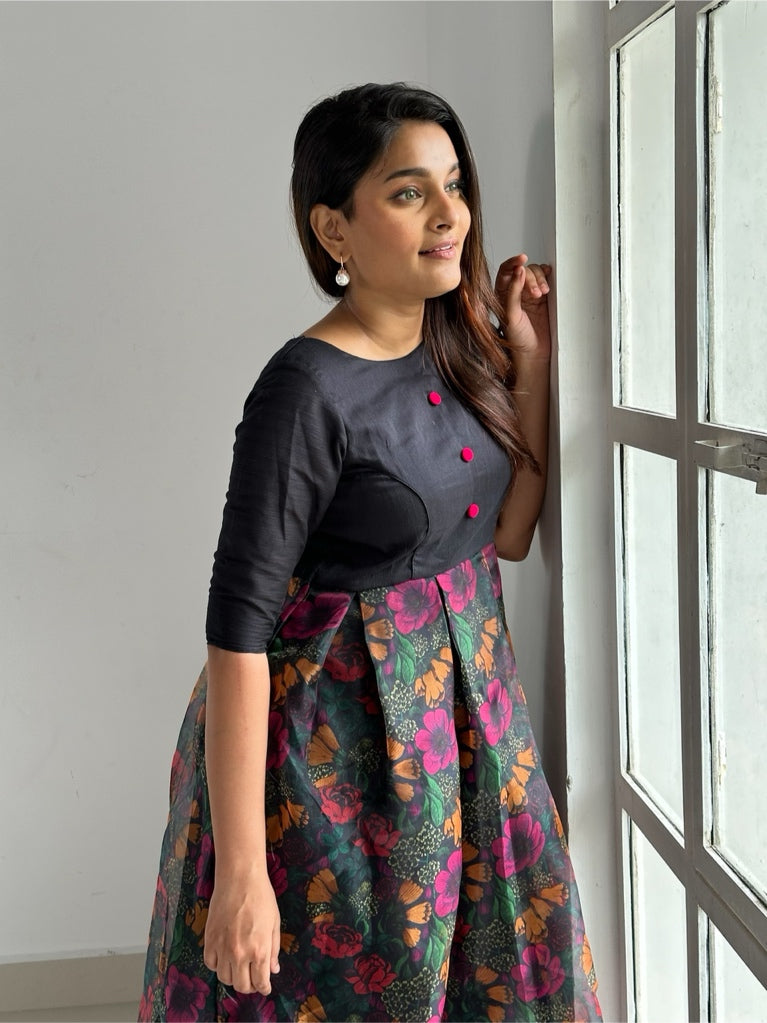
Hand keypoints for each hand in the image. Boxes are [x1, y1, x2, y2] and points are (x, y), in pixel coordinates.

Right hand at [203, 871, 280, 995]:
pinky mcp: (209, 939)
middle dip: (249, 985)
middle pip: (241, 985)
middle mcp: (240, 953)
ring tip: (239, 967)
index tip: (264, 987)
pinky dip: (217, 965)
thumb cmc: (261, 897)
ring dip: (233, 976)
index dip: (264, 988)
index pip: (260, 982)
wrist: (240, 878)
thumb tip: (273, 969)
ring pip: (224, 977)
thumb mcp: (274, 924)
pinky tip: (225, 957)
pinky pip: (211, 963)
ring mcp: (223, 947)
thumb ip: (273, 950)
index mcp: (259, 950)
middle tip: (253, 978)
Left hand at [494, 253, 551, 361]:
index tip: (522, 259)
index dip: (513, 262)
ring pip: (534, 274)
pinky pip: (545, 280)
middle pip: (523, 270)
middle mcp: (515, 292)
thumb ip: (513, 292)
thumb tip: (518, 270)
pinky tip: (549, 285)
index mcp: (501, 294)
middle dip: (531, 278)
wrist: (533, 353)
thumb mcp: (512, 315)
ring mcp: (529, 294)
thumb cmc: (518, 339)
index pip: (506, 271)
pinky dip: (548, 278)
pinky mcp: (543, 298)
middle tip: (537, 294)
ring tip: (543, 294)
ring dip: (540, 279)